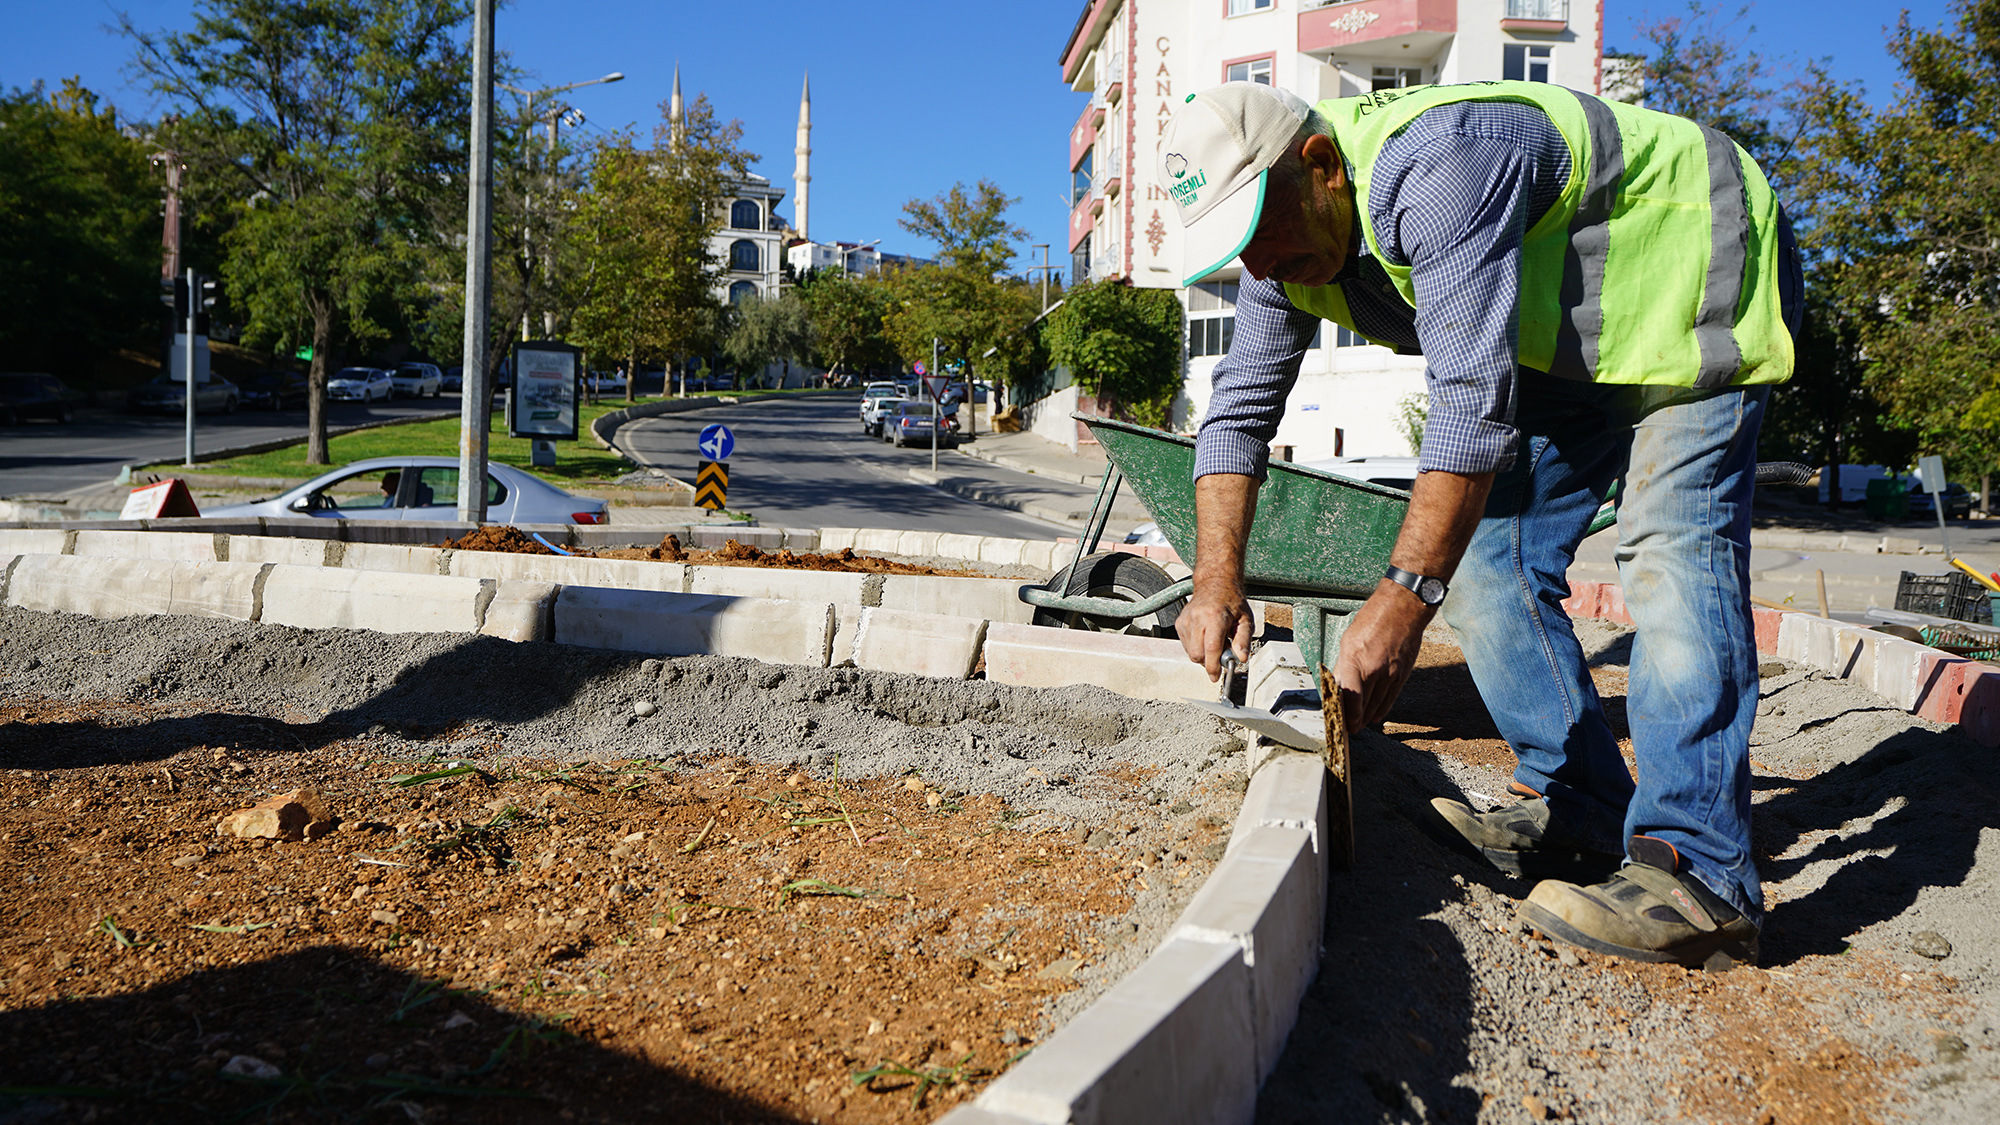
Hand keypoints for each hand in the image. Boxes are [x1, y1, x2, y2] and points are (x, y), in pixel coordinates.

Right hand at [1180, 586, 1254, 680]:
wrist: (1214, 584)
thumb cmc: (1231, 602)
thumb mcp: (1245, 620)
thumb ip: (1244, 640)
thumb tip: (1241, 658)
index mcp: (1215, 616)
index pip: (1211, 648)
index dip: (1213, 666)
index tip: (1216, 676)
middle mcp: (1197, 618)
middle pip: (1197, 654)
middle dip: (1208, 662)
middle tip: (1221, 654)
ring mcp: (1186, 620)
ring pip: (1190, 652)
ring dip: (1203, 654)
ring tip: (1214, 641)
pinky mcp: (1179, 623)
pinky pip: (1186, 645)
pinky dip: (1196, 647)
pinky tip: (1205, 636)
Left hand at [1331, 582, 1430, 730]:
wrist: (1404, 608)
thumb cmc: (1373, 619)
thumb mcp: (1349, 639)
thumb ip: (1344, 665)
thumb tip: (1337, 685)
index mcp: (1356, 659)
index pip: (1350, 695)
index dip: (1347, 713)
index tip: (1341, 724)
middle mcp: (1374, 668)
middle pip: (1364, 703)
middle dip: (1355, 719)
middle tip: (1347, 731)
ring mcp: (1391, 672)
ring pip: (1378, 703)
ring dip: (1367, 717)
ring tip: (1359, 726)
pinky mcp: (1403, 673)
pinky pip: (1391, 697)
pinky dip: (1383, 709)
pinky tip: (1376, 716)